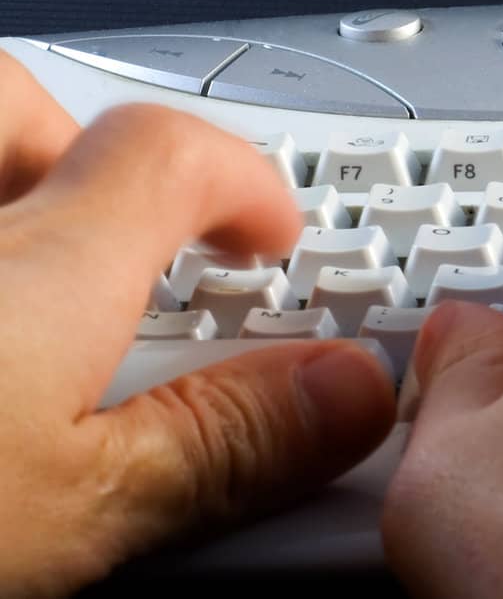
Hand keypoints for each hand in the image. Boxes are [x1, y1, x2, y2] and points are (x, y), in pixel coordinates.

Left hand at [0, 54, 394, 595]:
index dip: (244, 184)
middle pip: (30, 106)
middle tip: (130, 243)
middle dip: (96, 151)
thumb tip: (347, 393)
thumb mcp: (62, 517)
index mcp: (33, 267)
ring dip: (10, 181)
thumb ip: (218, 443)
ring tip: (35, 264)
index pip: (172, 156)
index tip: (273, 243)